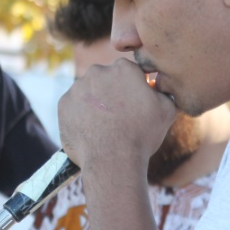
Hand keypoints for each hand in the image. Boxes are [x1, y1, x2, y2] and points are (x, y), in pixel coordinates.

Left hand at [58, 58, 176, 169]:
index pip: (128, 73)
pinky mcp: (63, 104)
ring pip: (87, 93)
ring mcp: (77, 87)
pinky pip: (73, 107)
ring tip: (103, 126)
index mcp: (123, 68)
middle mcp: (97, 72)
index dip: (132, 88)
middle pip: (105, 80)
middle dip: (110, 94)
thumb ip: (162, 91)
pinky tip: (90, 130)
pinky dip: (79, 116)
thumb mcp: (166, 110)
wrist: (112, 160)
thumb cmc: (141, 135)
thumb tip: (158, 86)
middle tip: (117, 117)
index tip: (133, 104)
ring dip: (94, 104)